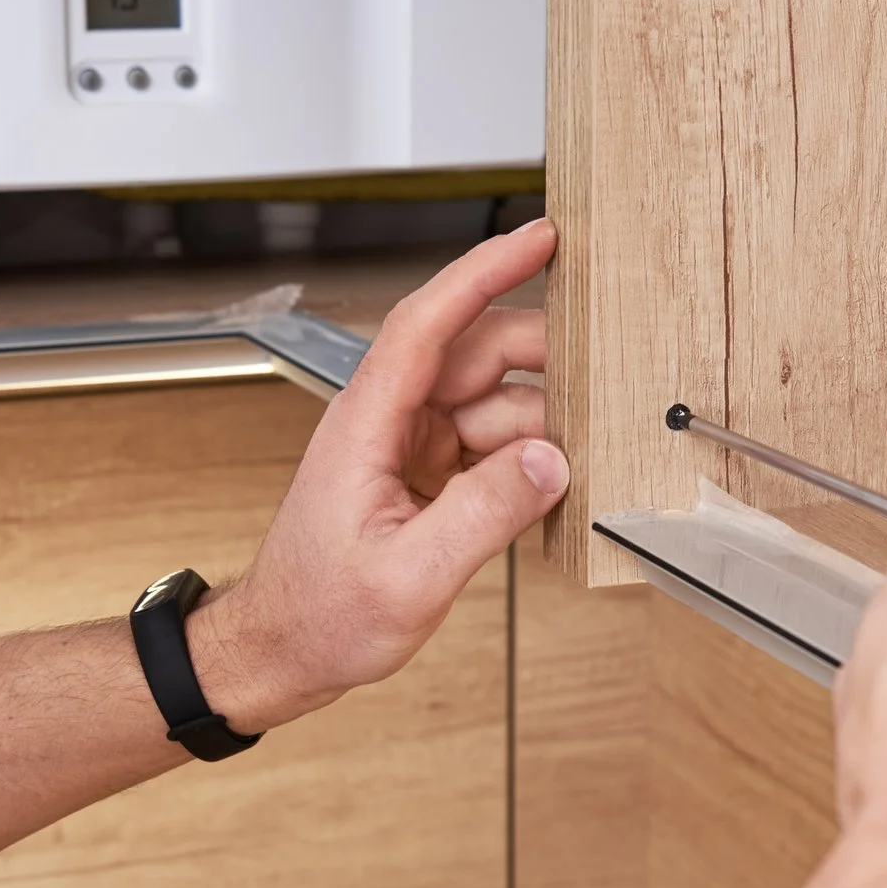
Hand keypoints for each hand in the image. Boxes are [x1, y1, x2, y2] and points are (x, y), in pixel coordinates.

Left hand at [190, 220, 568, 732]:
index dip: (484, 271)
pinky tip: (551, 489)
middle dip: (543, 361)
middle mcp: (388, 420)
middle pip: (476, 353)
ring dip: (541, 426)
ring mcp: (409, 444)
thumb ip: (483, 516)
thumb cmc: (318, 616)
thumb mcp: (408, 578)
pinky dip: (526, 460)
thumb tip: (550, 461)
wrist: (281, 650)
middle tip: (605, 380)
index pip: (429, 322)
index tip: (540, 237)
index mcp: (367, 424)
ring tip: (584, 458)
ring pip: (494, 401)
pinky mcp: (426, 473)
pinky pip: (491, 444)